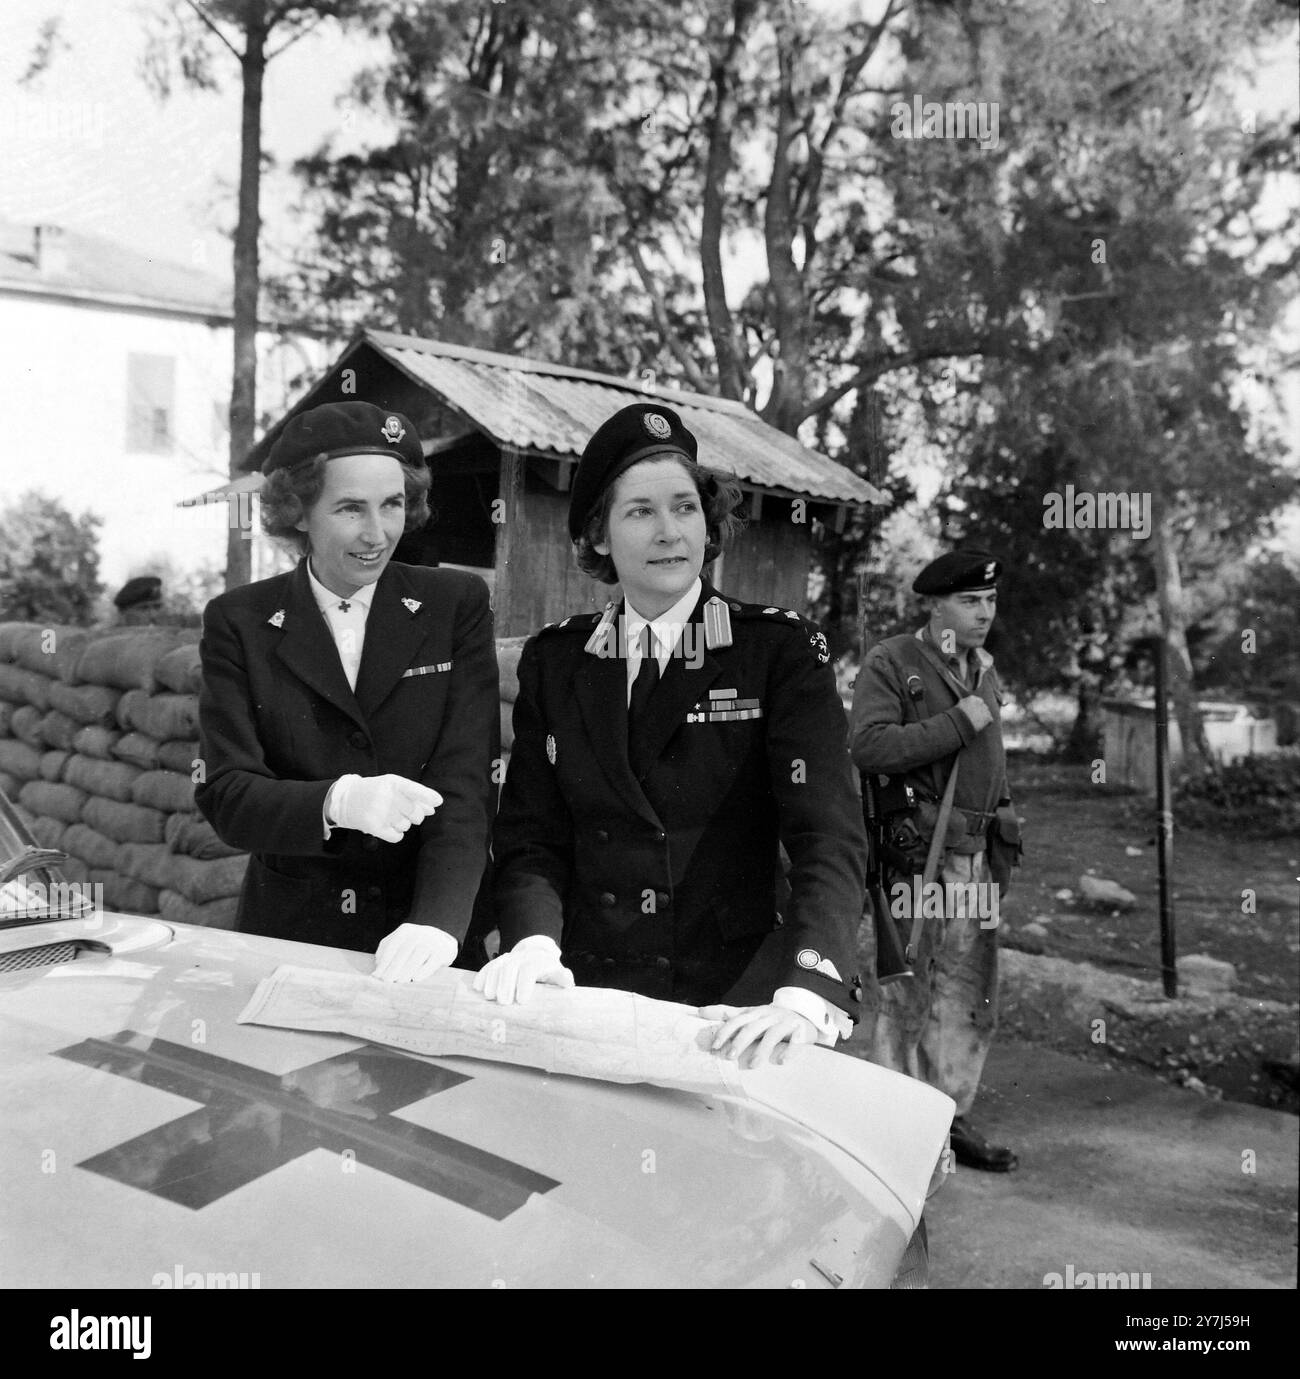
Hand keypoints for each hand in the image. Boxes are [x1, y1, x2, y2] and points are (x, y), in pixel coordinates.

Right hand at [330, 774, 442, 843]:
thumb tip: (434, 806)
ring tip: (391, 817)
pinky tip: (389, 826)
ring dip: (403, 824)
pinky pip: (396, 836)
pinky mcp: (373, 826)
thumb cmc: (375, 791)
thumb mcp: (392, 786)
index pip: (414, 789)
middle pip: (415, 813)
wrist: (346, 799)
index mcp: (392, 783)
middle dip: (416, 815)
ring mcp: (379, 812)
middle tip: (407, 813)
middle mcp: (386, 796)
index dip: (428, 796)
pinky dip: (396, 834)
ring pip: (406, 826)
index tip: (438, 802)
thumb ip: (413, 794)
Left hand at [372, 923, 457, 981]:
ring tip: (399, 981)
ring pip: (417, 957)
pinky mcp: (442, 951)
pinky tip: (415, 979)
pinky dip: (423, 971)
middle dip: (394, 968)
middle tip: (387, 981)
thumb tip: (377, 968)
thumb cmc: (414, 946)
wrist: (442, 942)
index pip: (391, 946)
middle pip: (403, 952)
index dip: (384, 962)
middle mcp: (419, 933)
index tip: (377, 975)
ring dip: (406, 971)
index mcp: (405, 930)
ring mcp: (432, 941)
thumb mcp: (401, 943)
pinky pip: (431, 962)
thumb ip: (386, 951)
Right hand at [474, 938, 574, 1003]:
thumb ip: (563, 978)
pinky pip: (489, 965)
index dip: (524, 983)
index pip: (530, 969)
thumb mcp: (559, 975)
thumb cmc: (550, 973)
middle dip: (505, 984)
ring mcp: (510, 957)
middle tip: (503, 1003)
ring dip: (492, 981)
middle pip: (511, 967)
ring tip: (489, 997)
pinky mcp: (499, 961)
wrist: (539, 956)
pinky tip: (478, 987)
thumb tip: (567, 982)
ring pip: (497, 965)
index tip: (521, 1001)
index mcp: (540, 961)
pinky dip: (482, 975)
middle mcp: (524, 956)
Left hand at [698, 1003, 817, 1068]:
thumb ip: (726, 1013)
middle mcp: (768, 1016)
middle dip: (739, 1042)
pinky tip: (782, 1062)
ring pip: (773, 1035)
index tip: (714, 1047)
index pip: (736, 1020)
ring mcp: (785, 1022)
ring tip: (753, 1066)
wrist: (802, 1012)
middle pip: (752, 1027)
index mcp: (754, 1013)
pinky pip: (797, 1040)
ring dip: (762, 1050)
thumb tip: (700, 1011)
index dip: (725, 1032)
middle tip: (729, 1057)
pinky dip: (790, 1050)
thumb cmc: (769, 1017)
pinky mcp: (801, 1030)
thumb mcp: (748, 1013)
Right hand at [956, 695, 992, 732]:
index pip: (978, 701)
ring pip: (987, 713)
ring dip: (984, 718)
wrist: (960, 723)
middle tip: (976, 719)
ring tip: (977, 723)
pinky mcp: (988, 717)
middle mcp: (980, 702)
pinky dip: (987, 724)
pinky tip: (980, 726)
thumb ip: (965, 704)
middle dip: (981, 712)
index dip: (976, 708)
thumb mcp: (958, 706)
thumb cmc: (956, 716)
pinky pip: (990, 721)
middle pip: (983, 707)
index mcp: (972, 698)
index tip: (973, 713)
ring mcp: (985, 709)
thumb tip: (966, 706)